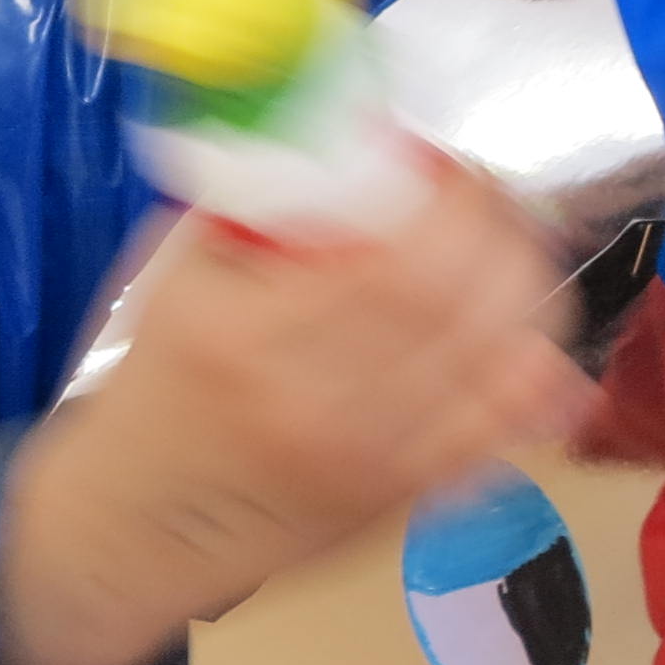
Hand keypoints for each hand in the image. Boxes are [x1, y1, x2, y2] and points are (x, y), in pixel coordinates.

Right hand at [0, 149, 589, 664]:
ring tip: (514, 244)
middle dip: (494, 226)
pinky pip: (494, 431)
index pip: (388, 251)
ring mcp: (365, 458)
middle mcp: (311, 402)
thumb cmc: (154, 387)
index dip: (443, 195)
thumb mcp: (174, 282)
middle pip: (454, 299)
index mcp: (243, 336)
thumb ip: (256, 204)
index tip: (443, 161)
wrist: (132, 530)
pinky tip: (532, 332)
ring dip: (524, 286)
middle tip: (489, 194)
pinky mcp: (400, 498)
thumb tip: (353, 134)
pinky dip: (531, 375)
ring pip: (491, 358)